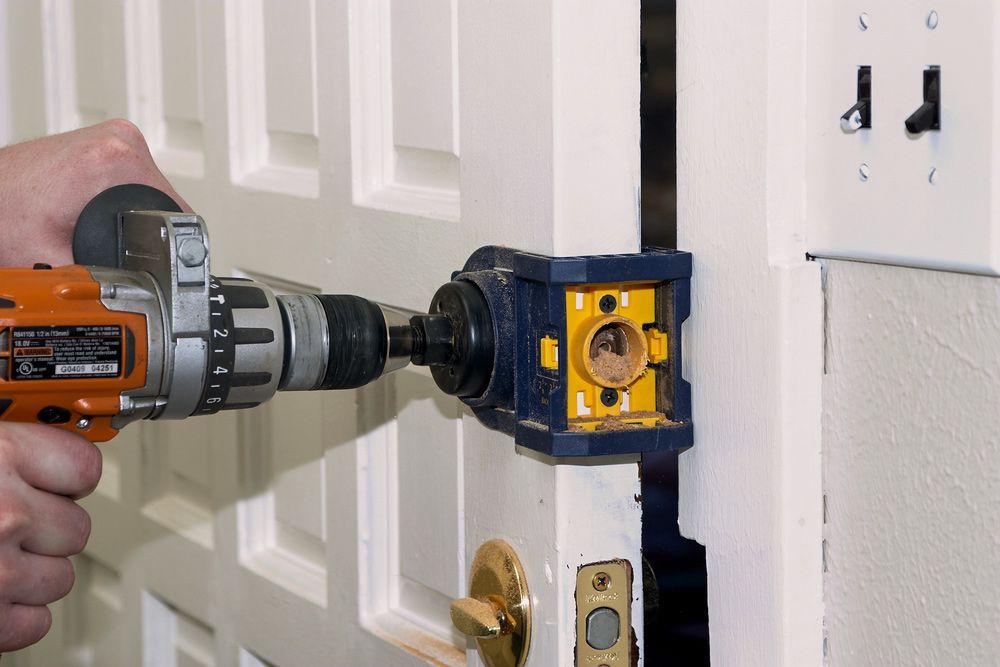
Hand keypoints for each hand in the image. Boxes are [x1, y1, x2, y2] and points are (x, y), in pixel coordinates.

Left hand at [0, 118, 189, 267]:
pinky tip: (97, 208)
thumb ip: (102, 276)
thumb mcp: (55, 257)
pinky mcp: (112, 140)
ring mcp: (118, 135)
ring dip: (136, 213)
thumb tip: (138, 292)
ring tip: (95, 222)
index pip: (176, 213)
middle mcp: (121, 140)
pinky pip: (137, 177)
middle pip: (166, 200)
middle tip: (103, 240)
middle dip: (145, 230)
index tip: (148, 258)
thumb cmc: (4, 213)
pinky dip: (124, 197)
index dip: (167, 244)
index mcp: (115, 160)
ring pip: (154, 188)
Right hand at [0, 423, 101, 651]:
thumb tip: (47, 448)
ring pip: (60, 578)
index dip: (64, 476)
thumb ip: (9, 445)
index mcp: (2, 456)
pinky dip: (12, 616)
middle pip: (78, 527)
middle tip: (2, 523)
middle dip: (45, 529)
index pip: (86, 466)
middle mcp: (8, 514)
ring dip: (30, 573)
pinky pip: (34, 624)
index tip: (48, 480)